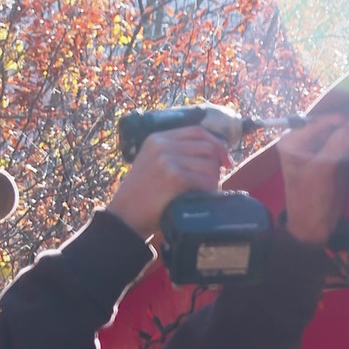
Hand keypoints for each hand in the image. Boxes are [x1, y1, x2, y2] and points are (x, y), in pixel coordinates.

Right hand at [107, 126, 232, 239]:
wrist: (124, 216)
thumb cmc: (142, 196)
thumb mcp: (152, 164)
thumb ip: (174, 154)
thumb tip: (213, 154)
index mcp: (157, 138)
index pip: (197, 131)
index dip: (217, 144)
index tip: (225, 160)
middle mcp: (162, 145)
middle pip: (207, 147)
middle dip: (217, 165)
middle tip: (214, 181)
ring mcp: (167, 159)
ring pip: (209, 165)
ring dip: (213, 181)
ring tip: (205, 192)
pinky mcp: (173, 176)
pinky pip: (204, 180)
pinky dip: (209, 191)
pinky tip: (203, 198)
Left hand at [276, 113, 348, 244]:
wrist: (313, 225)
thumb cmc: (309, 199)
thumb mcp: (319, 173)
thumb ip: (332, 149)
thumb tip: (347, 129)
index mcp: (292, 143)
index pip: (314, 123)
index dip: (333, 121)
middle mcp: (304, 143)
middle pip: (329, 127)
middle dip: (347, 128)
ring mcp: (319, 150)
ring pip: (339, 136)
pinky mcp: (331, 159)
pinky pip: (344, 147)